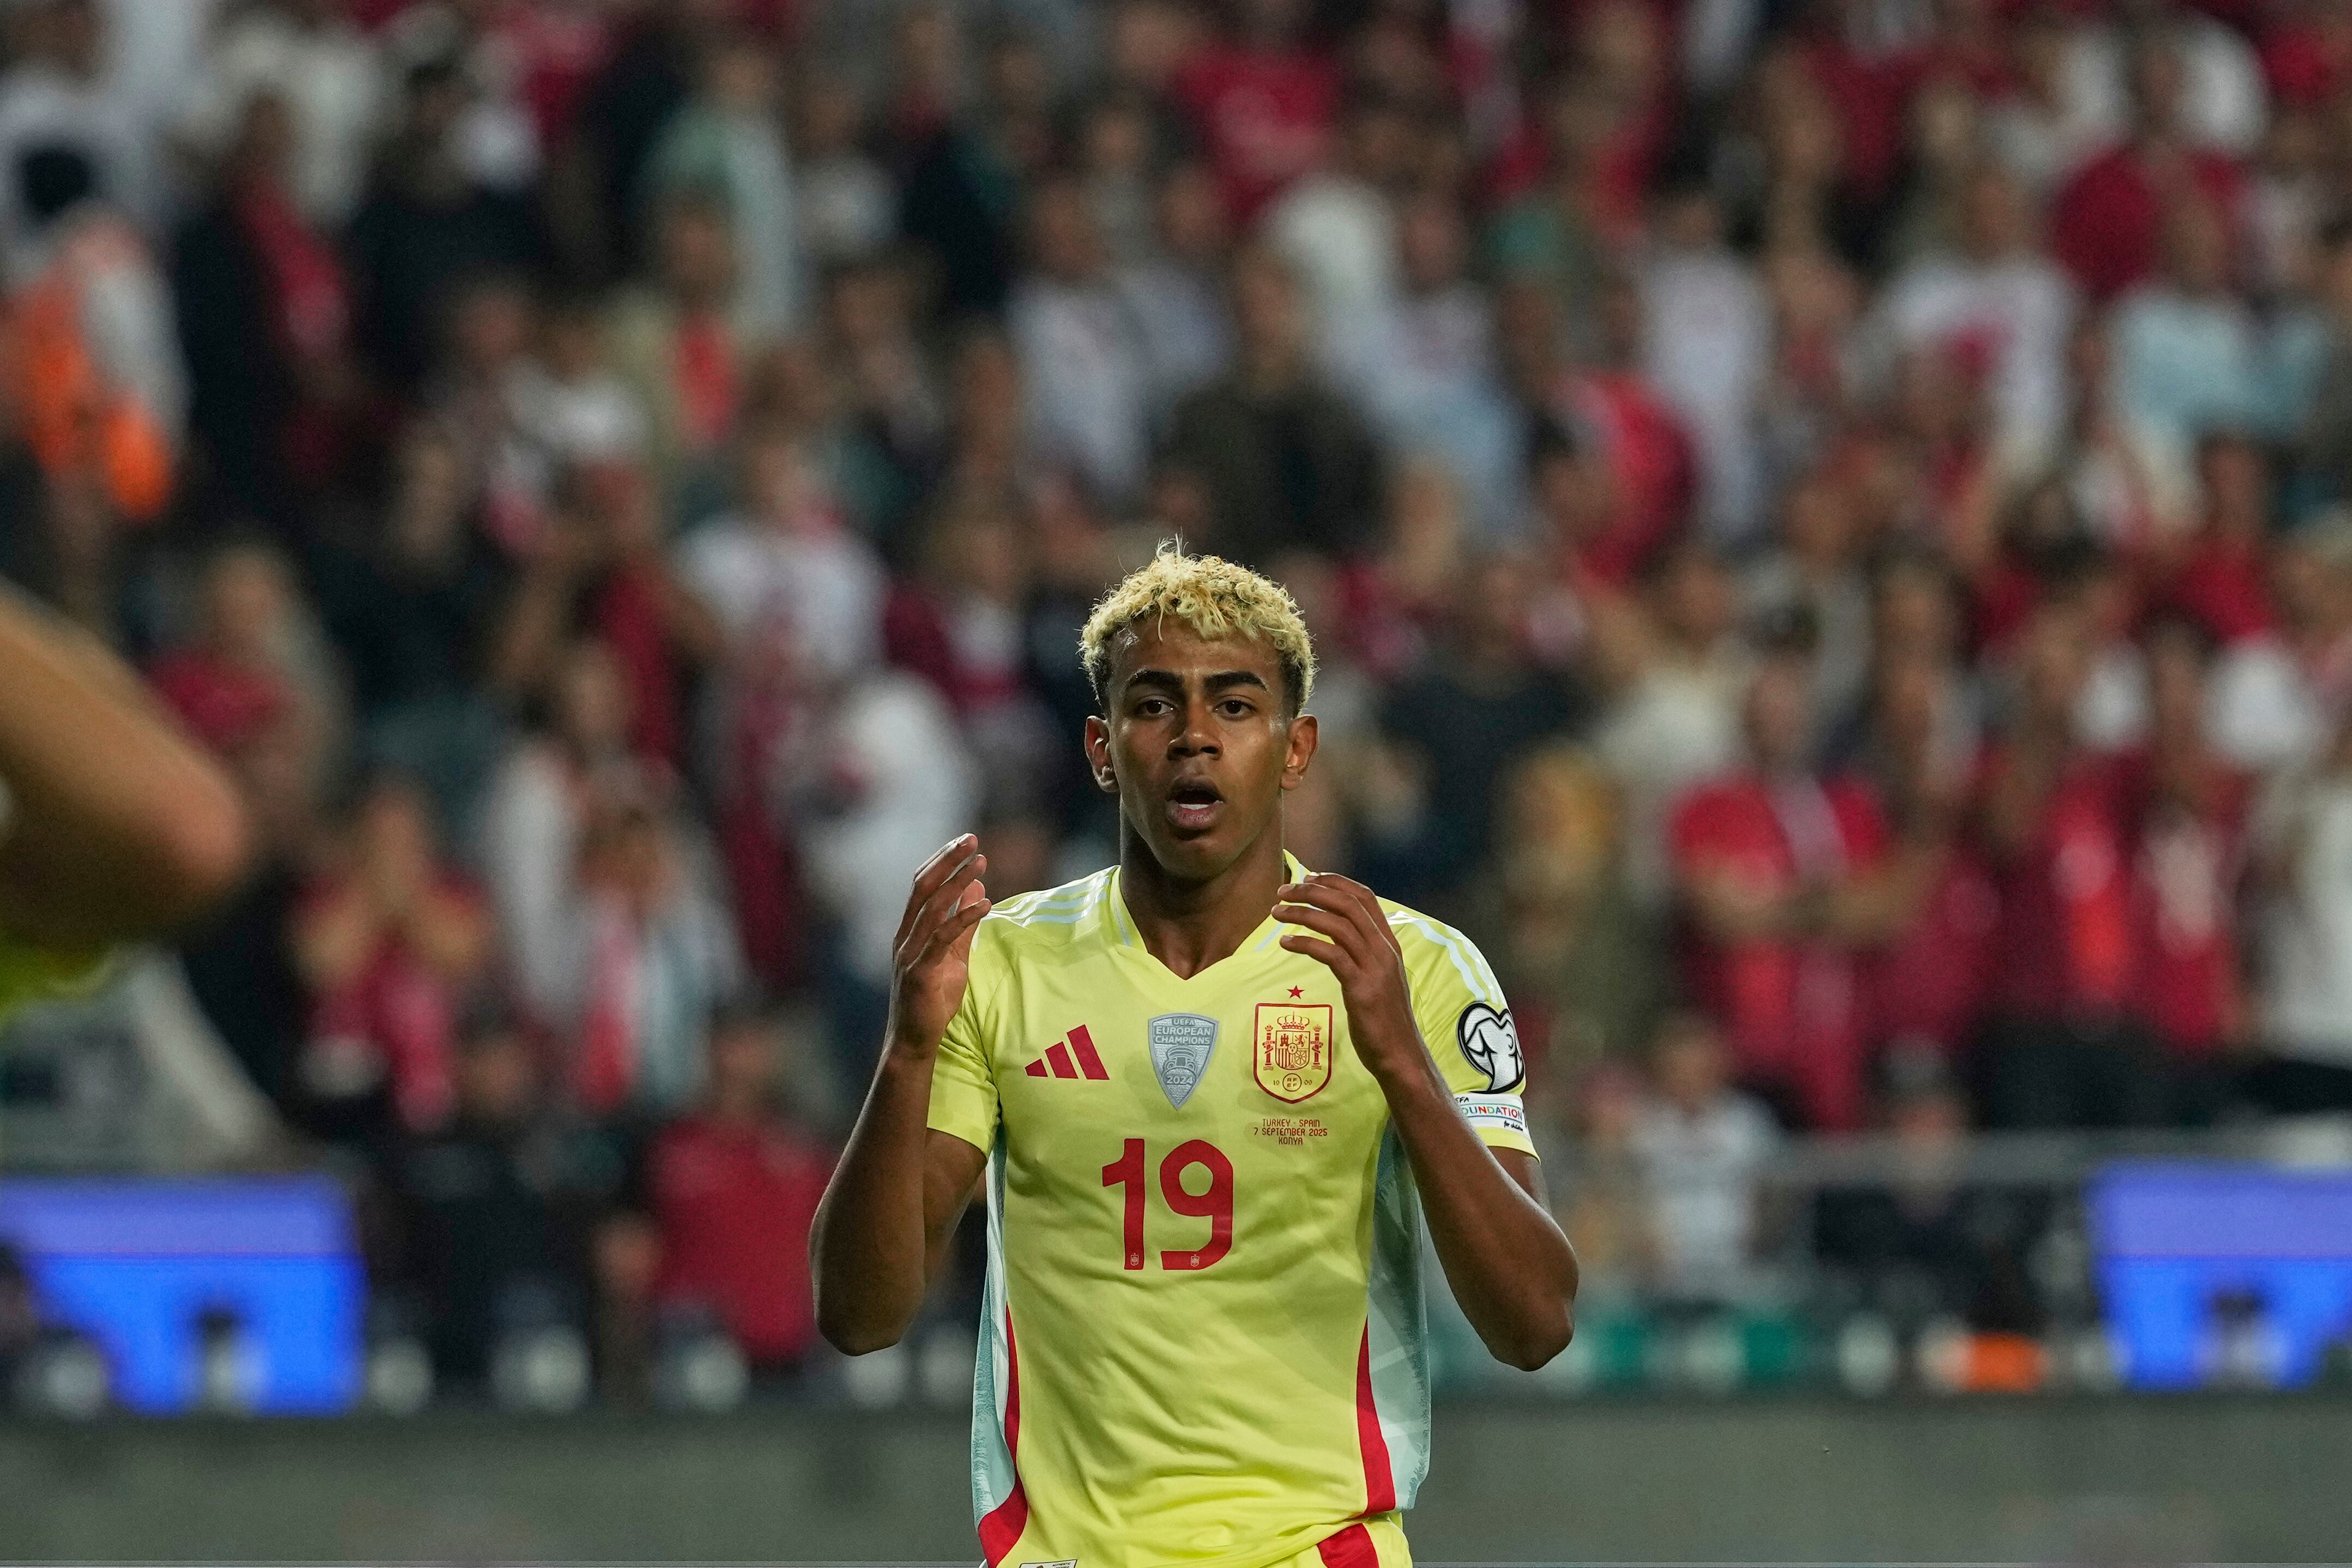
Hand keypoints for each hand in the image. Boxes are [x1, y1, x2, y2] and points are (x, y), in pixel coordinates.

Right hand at [885, 835, 990, 1059]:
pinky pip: (942, 939)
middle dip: (947, 860)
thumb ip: (963, 923)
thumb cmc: (932, 1000)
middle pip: (923, 887)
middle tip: (971, 838)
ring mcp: (909, 954)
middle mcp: (905, 937)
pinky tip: (985, 903)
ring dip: (957, 882)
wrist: (914, 1041)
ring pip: (932, 908)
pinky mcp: (919, 973)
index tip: (965, 841)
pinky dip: (963, 918)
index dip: (942, 860)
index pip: (922, 884)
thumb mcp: (954, 956)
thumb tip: (976, 887)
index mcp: (910, 930)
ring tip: (981, 862)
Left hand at [1273, 873, 1428, 1087]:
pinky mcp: (1361, 988)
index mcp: (1389, 943)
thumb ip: (1362, 954)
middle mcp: (1384, 950)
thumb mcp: (1378, 978)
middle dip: (1313, 891)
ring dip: (1302, 913)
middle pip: (1348, 904)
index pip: (1365, 897)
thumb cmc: (1384, 1019)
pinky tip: (1286, 942)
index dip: (1336, 882)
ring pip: (1337, 925)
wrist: (1400, 1055)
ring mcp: (1375, 968)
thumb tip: (1335, 935)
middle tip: (1284, 891)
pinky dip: (1305, 943)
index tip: (1309, 878)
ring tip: (1276, 913)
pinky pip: (1330, 954)